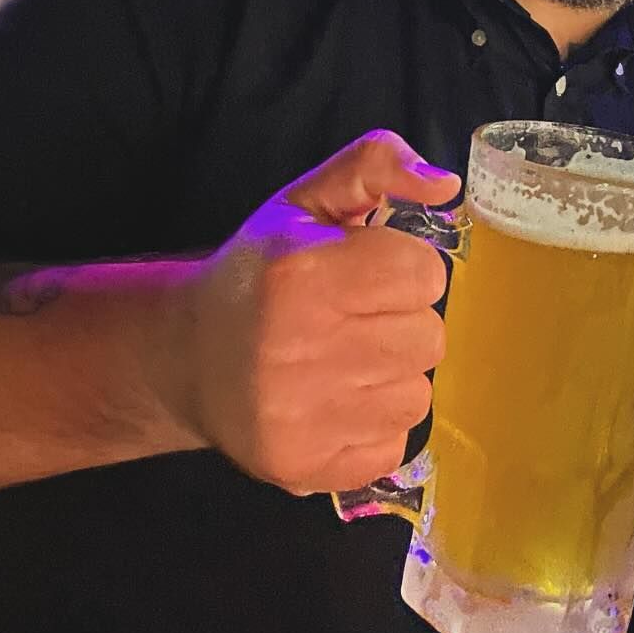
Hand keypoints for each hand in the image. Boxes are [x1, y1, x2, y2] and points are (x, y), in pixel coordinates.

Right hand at [156, 129, 461, 493]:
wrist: (186, 356)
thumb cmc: (261, 270)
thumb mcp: (307, 199)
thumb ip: (375, 165)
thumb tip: (446, 184)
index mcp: (301, 273)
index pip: (424, 273)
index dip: (403, 268)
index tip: (367, 274)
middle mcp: (297, 347)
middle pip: (429, 337)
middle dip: (402, 322)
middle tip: (355, 318)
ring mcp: (299, 416)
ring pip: (418, 395)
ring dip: (392, 375)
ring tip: (344, 360)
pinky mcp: (303, 467)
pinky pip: (395, 445)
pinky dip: (375, 425)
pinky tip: (335, 402)